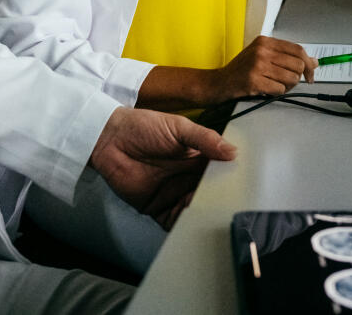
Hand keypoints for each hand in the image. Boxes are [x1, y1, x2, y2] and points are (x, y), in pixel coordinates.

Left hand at [89, 106, 236, 227]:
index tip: (242, 189)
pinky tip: (191, 225)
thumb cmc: (143, 126)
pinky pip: (173, 221)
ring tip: (212, 217)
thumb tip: (233, 151)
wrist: (109, 138)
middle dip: (219, 202)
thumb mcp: (178, 127)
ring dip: (203, 215)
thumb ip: (204, 139)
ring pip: (194, 211)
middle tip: (229, 207)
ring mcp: (173, 194)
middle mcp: (188, 179)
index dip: (230, 181)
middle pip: (210, 196)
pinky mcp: (157, 207)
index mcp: (198, 159)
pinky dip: (182, 226)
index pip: (220, 174)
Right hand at [210, 36, 317, 100]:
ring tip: (276, 86)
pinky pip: (280, 90)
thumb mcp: (262, 55)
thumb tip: (313, 62)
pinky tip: (267, 90)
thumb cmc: (241, 70)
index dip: (308, 63)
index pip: (297, 49)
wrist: (220, 82)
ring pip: (291, 78)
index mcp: (265, 41)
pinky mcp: (254, 81)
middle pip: (298, 64)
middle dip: (298, 77)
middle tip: (289, 83)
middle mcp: (262, 50)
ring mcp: (257, 65)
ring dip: (287, 87)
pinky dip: (277, 93)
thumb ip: (286, 56)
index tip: (310, 72)